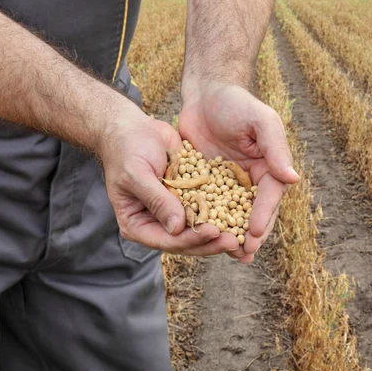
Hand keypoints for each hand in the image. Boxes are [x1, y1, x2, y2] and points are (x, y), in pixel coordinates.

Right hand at [99, 108, 239, 255]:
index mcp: (138, 225)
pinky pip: (207, 208)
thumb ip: (157, 200)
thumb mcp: (137, 173)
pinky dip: (223, 211)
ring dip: (221, 231)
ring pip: (200, 228)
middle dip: (211, 242)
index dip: (191, 239)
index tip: (214, 232)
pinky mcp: (189, 198)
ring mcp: (174, 212)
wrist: (134, 128)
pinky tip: (242, 212)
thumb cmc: (127, 149)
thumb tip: (177, 227)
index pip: (167, 240)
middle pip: (187, 241)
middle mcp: (157, 223)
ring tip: (243, 233)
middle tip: (236, 241)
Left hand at [179, 80, 299, 262]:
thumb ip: (276, 148)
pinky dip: (207, 223)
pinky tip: (201, 239)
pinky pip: (208, 207)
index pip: (269, 198)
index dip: (263, 217)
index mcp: (269, 168)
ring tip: (228, 257)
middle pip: (254, 213)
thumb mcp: (261, 121)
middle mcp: (251, 181)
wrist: (205, 94)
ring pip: (232, 216)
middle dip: (250, 235)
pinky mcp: (206, 185)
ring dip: (231, 236)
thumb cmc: (236, 103)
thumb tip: (293, 179)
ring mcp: (228, 185)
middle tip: (243, 254)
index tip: (253, 234)